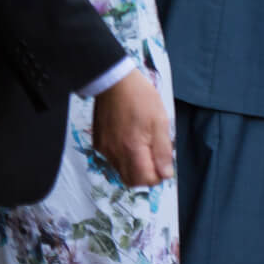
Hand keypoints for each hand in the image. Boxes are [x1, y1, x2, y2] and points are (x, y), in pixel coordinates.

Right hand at [91, 68, 174, 185]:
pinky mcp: (98, 143)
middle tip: (156, 157)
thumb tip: (166, 174)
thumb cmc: (141, 98)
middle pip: (131, 180)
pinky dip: (124, 156)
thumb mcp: (160, 122)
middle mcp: (114, 153)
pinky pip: (112, 159)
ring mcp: (104, 149)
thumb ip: (163, 151)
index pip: (144, 180)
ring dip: (135, 166)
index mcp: (132, 148)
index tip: (165, 164)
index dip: (158, 176)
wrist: (114, 83)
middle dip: (146, 174)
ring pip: (121, 170)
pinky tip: (131, 139)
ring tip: (144, 144)